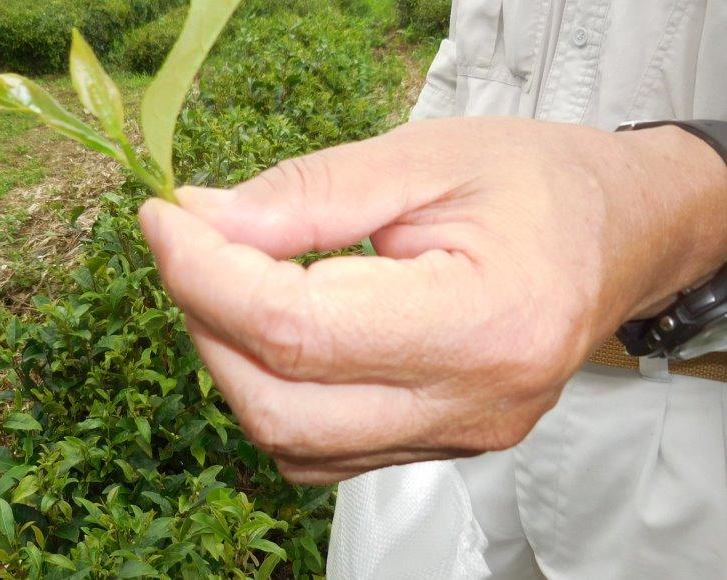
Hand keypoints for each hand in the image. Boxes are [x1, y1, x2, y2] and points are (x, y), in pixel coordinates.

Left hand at [140, 117, 726, 483]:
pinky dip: (272, 393)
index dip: (206, 276)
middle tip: (192, 248)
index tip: (165, 221)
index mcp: (483, 323)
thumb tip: (205, 220)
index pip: (298, 331)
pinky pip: (321, 451)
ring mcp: (455, 438)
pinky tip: (277, 334)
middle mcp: (470, 404)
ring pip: (291, 442)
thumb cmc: (539, 183)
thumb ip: (307, 194)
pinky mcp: (440, 447)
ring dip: (232, 362)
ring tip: (233, 284)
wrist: (617, 234)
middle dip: (206, 323)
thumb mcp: (424, 158)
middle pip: (281, 407)